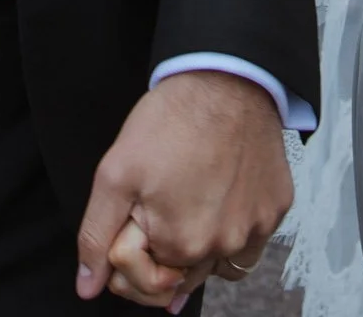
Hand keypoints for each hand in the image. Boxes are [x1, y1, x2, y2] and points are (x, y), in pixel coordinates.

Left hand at [76, 71, 292, 307]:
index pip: (149, 285)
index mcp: (183, 244)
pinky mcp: (275, 207)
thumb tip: (87, 287)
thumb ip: (97, 235)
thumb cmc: (173, 118)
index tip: (135, 220)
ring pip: (219, 261)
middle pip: (185, 277)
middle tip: (162, 201)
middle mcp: (225, 245)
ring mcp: (256, 227)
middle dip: (166, 251)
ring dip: (202, 244)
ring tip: (191, 199)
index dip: (133, 255)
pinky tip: (220, 194)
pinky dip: (234, 225)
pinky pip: (250, 238)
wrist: (226, 76)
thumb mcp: (116, 172)